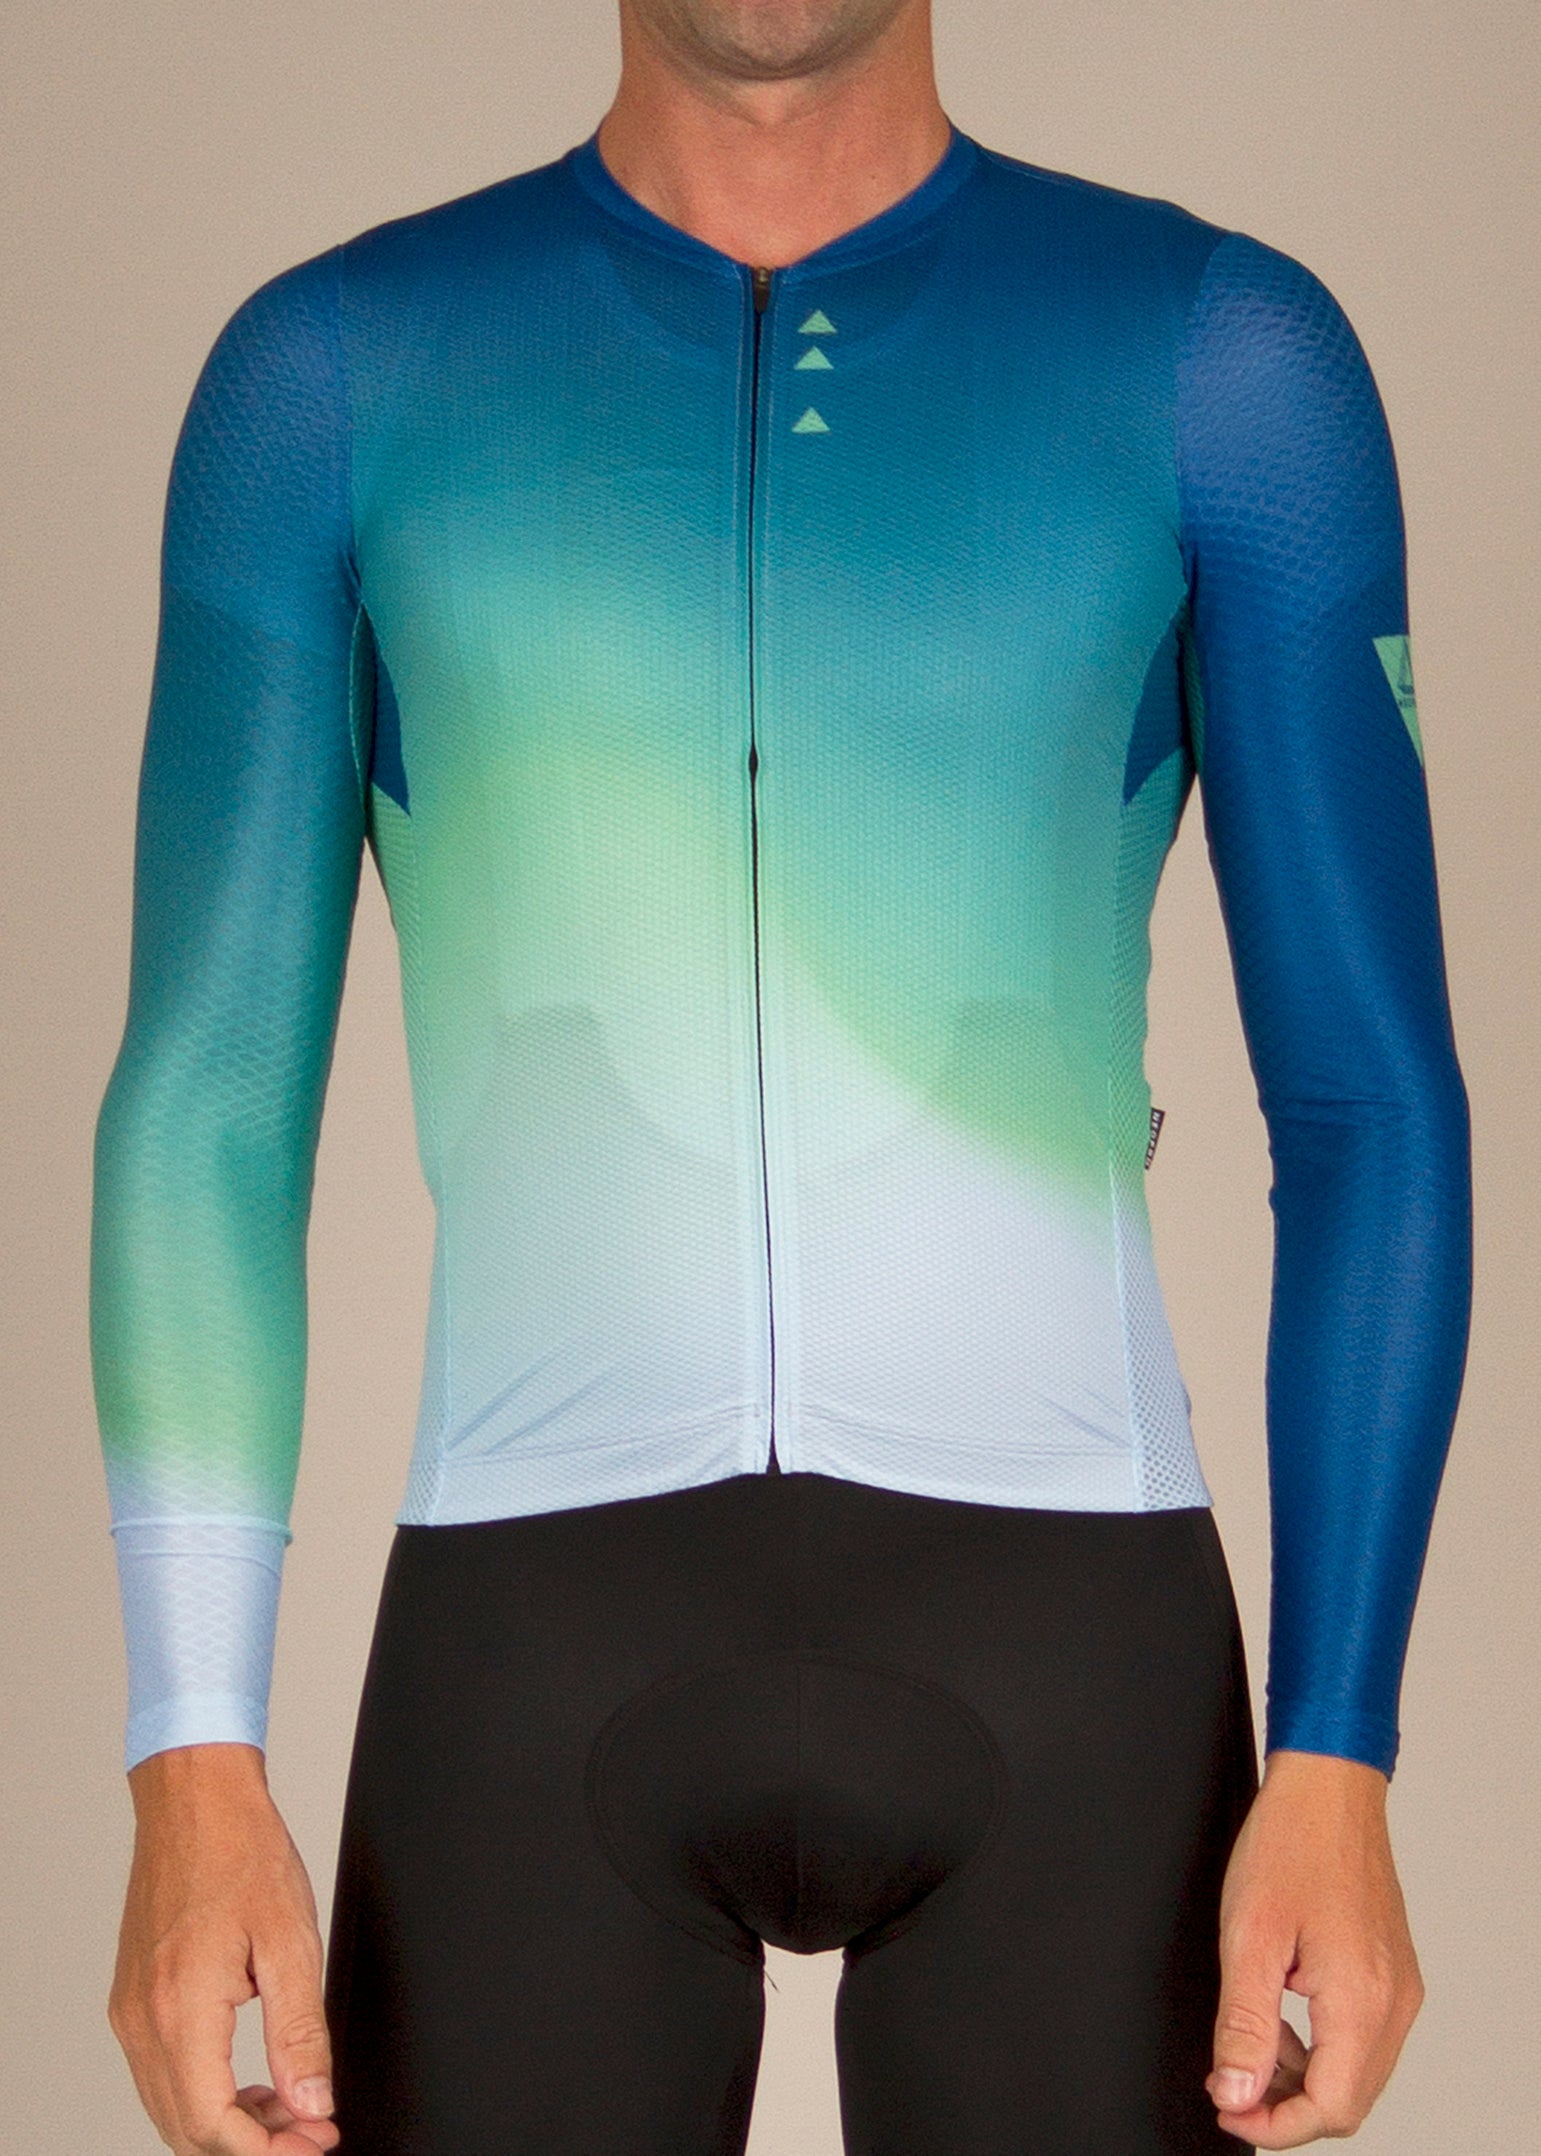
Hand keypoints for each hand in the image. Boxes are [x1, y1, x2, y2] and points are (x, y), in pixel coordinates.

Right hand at [109, 1743, 341, 2155]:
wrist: (195, 1800)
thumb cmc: (243, 1852)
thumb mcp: (291, 1941)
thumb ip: (301, 2032)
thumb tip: (313, 2103)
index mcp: (180, 2008)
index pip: (212, 2126)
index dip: (269, 2150)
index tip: (317, 2139)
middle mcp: (141, 2019)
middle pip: (186, 2129)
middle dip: (252, 2144)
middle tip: (312, 2129)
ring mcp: (130, 2011)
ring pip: (171, 2108)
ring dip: (227, 2124)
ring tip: (289, 2108)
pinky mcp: (131, 1999)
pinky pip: (161, 2074)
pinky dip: (203, 2093)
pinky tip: (249, 2080)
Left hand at [1206, 1748, 1423, 2144]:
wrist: (1328, 1786)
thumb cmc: (1290, 1841)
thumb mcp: (1248, 1937)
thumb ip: (1244, 2026)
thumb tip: (1237, 2093)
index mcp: (1362, 2000)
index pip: (1330, 2109)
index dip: (1273, 2125)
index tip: (1227, 2108)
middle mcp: (1394, 2002)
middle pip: (1349, 2101)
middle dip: (1287, 2109)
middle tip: (1231, 2086)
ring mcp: (1400, 1987)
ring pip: (1357, 2074)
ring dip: (1302, 2079)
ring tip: (1250, 2049)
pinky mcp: (1393, 1972)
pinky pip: (1363, 2038)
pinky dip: (1321, 2047)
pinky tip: (1282, 2020)